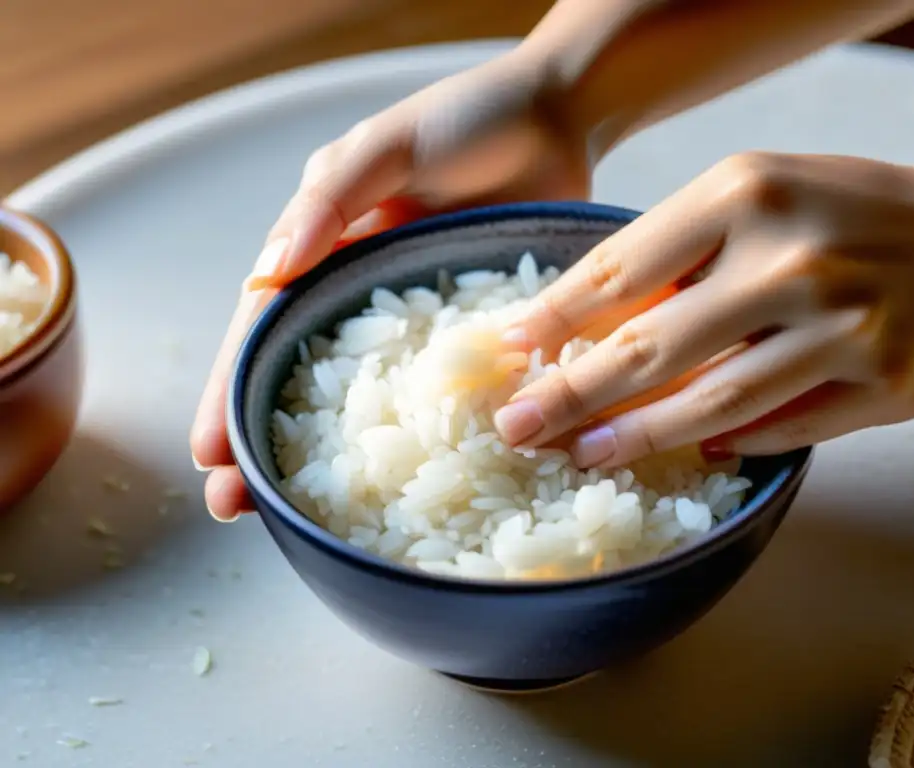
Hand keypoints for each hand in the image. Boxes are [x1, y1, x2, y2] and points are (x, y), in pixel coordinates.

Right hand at [191, 49, 590, 520]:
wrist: (556, 118)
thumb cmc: (463, 120)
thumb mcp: (385, 149)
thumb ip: (330, 202)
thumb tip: (266, 276)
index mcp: (322, 249)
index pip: (262, 329)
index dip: (232, 390)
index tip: (208, 452)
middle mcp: (360, 295)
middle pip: (299, 379)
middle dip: (264, 442)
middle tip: (232, 506)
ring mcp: (417, 325)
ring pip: (365, 401)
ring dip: (331, 457)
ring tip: (300, 515)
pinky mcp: (471, 337)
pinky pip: (442, 395)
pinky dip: (425, 439)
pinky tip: (415, 486)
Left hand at [494, 146, 913, 466]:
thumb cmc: (867, 211)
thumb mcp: (769, 192)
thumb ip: (687, 249)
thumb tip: (594, 321)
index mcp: (748, 193)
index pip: (623, 268)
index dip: (556, 318)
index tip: (511, 352)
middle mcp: (792, 258)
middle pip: (650, 346)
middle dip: (570, 394)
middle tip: (517, 426)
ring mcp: (842, 328)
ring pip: (711, 402)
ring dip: (637, 437)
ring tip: (581, 454)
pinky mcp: (883, 386)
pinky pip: (783, 429)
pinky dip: (728, 445)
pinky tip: (689, 454)